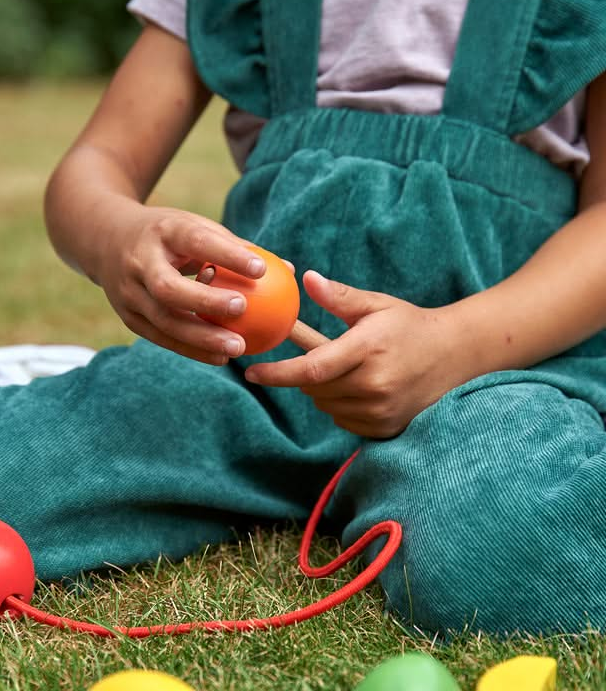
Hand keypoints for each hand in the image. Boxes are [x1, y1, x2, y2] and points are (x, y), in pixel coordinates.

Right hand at [95, 199, 265, 363]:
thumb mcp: (194, 228)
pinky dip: (191, 349)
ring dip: (201, 338)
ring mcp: (128, 292)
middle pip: (169, 288)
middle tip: (243, 311)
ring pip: (164, 320)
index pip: (195, 241)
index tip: (261, 269)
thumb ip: (236, 248)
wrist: (105, 239)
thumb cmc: (169, 235)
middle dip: (206, 302)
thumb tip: (290, 270)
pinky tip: (220, 357)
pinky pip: (161, 337)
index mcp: (161, 231)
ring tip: (238, 348)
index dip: (227, 254)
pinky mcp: (128, 316)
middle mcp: (139, 262)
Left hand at [245, 271, 469, 437]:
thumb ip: (339, 297)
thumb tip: (306, 279)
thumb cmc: (410, 324)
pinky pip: (342, 418)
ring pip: (326, 404)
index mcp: (368, 349)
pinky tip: (359, 385)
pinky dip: (340, 403)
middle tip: (313, 354)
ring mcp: (381, 410)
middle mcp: (374, 385)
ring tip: (343, 366)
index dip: (278, 373)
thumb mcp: (376, 305)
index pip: (312, 369)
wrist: (455, 355)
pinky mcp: (385, 427)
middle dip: (304, 373)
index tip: (252, 373)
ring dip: (322, 388)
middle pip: (314, 388)